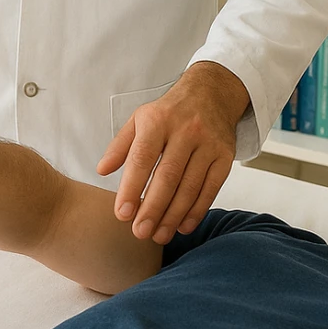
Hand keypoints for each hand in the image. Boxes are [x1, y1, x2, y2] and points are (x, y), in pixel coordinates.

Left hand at [96, 63, 247, 244]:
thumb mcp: (139, 119)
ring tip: (159, 235)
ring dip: (173, 216)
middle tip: (140, 232)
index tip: (122, 214)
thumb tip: (102, 171)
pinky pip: (211, 188)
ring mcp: (208, 143)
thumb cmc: (168, 112)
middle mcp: (185, 130)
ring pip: (190, 186)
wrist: (211, 93)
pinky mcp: (225, 155)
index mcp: (158, 120)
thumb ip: (120, 146)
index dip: (131, 188)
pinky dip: (197, 211)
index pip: (142, 158)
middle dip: (153, 209)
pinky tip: (183, 226)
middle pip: (167, 177)